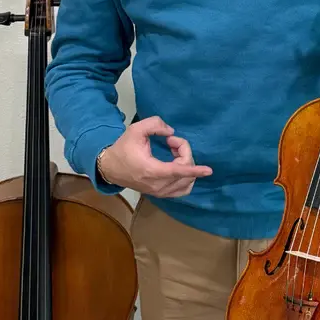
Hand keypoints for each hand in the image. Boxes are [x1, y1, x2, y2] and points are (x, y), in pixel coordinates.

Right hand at [98, 115, 212, 197]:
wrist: (110, 168)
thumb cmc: (123, 148)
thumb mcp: (136, 130)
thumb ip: (155, 125)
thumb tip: (171, 132)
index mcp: (152, 170)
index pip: (178, 171)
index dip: (195, 170)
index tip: (208, 170)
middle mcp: (158, 185)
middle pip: (185, 172)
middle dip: (184, 152)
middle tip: (170, 141)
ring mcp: (160, 192)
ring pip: (186, 183)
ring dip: (186, 166)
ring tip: (174, 153)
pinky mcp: (161, 194)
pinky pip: (182, 190)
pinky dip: (186, 177)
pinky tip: (178, 165)